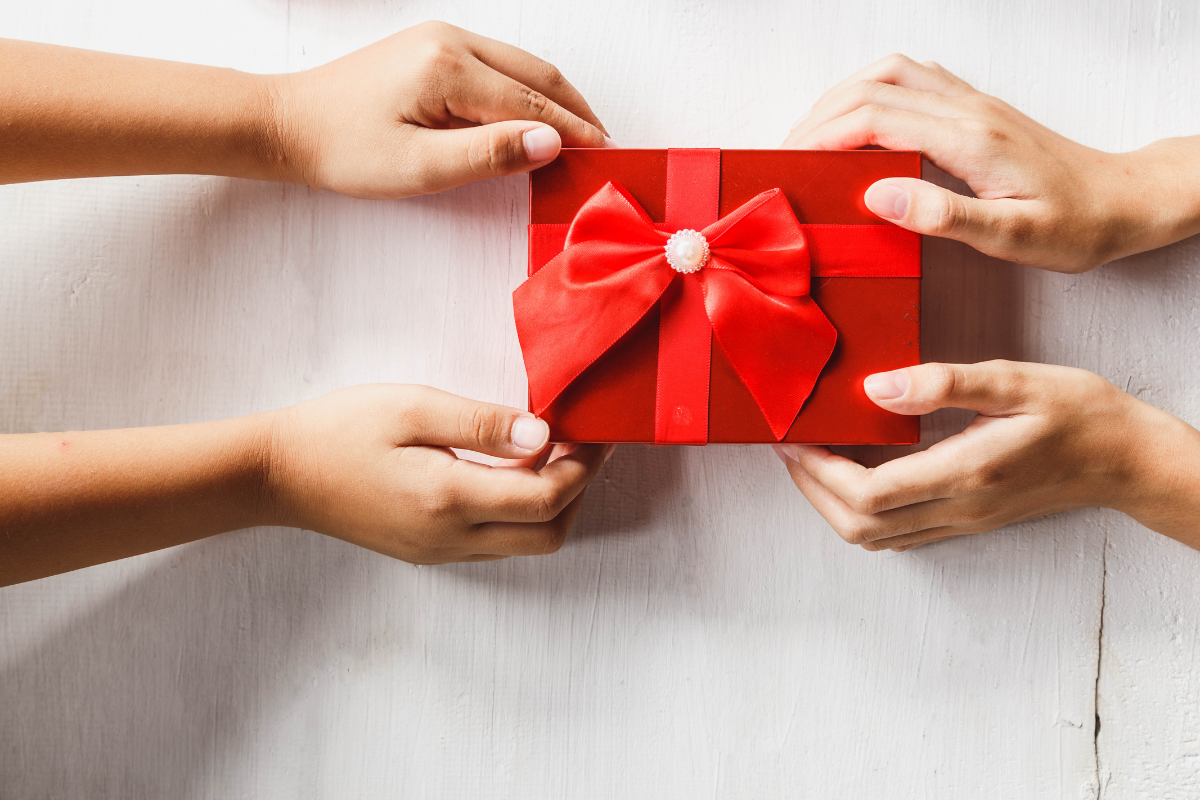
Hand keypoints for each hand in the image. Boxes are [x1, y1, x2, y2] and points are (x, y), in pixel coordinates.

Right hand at [264, 384, 612, 563]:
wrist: (278, 474)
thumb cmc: (340, 430)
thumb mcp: (413, 406)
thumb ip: (483, 423)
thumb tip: (544, 434)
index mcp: (448, 498)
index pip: (546, 498)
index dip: (584, 466)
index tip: (596, 432)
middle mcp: (449, 537)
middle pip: (548, 534)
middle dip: (578, 492)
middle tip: (582, 445)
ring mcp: (439, 551)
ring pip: (524, 544)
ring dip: (550, 505)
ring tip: (548, 453)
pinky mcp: (428, 552)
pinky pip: (495, 543)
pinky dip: (518, 513)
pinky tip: (508, 472)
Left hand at [270, 21, 611, 198]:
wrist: (291, 124)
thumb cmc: (345, 150)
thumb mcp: (419, 167)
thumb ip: (488, 155)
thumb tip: (550, 142)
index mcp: (449, 68)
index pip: (531, 102)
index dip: (572, 132)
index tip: (604, 156)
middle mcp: (451, 41)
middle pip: (535, 74)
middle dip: (575, 110)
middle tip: (604, 146)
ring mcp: (442, 40)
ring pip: (520, 66)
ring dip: (554, 99)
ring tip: (580, 135)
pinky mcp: (433, 49)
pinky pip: (497, 66)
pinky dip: (526, 91)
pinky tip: (535, 117)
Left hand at [774, 361, 1199, 549]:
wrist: (1128, 460)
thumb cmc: (1079, 413)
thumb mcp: (1015, 380)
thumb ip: (943, 383)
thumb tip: (877, 387)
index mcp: (966, 472)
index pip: (870, 493)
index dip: (820, 471)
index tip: (795, 440)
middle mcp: (959, 508)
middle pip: (860, 526)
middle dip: (813, 491)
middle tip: (790, 450)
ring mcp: (963, 522)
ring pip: (877, 538)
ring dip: (832, 505)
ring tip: (810, 462)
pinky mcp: (968, 522)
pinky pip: (899, 534)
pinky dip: (862, 513)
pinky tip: (853, 479)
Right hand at [783, 54, 1199, 272]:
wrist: (1125, 200)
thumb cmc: (1075, 226)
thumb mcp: (1013, 236)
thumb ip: (944, 216)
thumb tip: (878, 197)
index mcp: (971, 139)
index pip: (876, 117)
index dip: (823, 136)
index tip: (791, 162)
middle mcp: (969, 110)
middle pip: (873, 87)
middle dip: (819, 117)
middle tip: (788, 154)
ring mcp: (973, 104)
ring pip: (890, 74)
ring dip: (842, 98)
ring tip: (812, 136)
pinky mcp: (977, 109)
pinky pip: (913, 80)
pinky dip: (871, 93)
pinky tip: (860, 122)